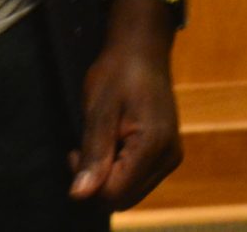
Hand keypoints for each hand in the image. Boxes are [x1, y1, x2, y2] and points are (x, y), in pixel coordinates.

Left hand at [70, 1, 181, 207]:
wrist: (143, 47)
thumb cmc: (118, 71)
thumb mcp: (99, 110)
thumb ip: (93, 154)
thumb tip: (80, 195)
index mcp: (154, 145)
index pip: (115, 192)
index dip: (88, 181)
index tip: (75, 151)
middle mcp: (169, 157)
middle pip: (123, 198)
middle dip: (97, 182)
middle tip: (83, 148)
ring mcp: (171, 157)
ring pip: (130, 192)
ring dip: (108, 176)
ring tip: (100, 141)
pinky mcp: (167, 154)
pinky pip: (137, 179)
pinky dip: (119, 169)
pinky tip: (112, 143)